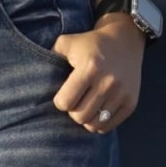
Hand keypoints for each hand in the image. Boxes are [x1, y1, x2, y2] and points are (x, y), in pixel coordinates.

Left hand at [51, 15, 145, 133]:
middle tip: (75, 101)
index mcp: (89, 68)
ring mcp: (121, 95)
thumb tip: (34, 74)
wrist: (125, 40)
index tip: (63, 94)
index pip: (66, 102)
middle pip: (79, 116)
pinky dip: (100, 123)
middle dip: (72, 111)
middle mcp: (107, 83)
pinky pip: (109, 126)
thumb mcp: (67, 42)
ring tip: (85, 107)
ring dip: (86, 118)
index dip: (60, 101)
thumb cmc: (91, 43)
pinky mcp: (131, 103)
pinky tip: (97, 111)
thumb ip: (50, 56)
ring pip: (94, 124)